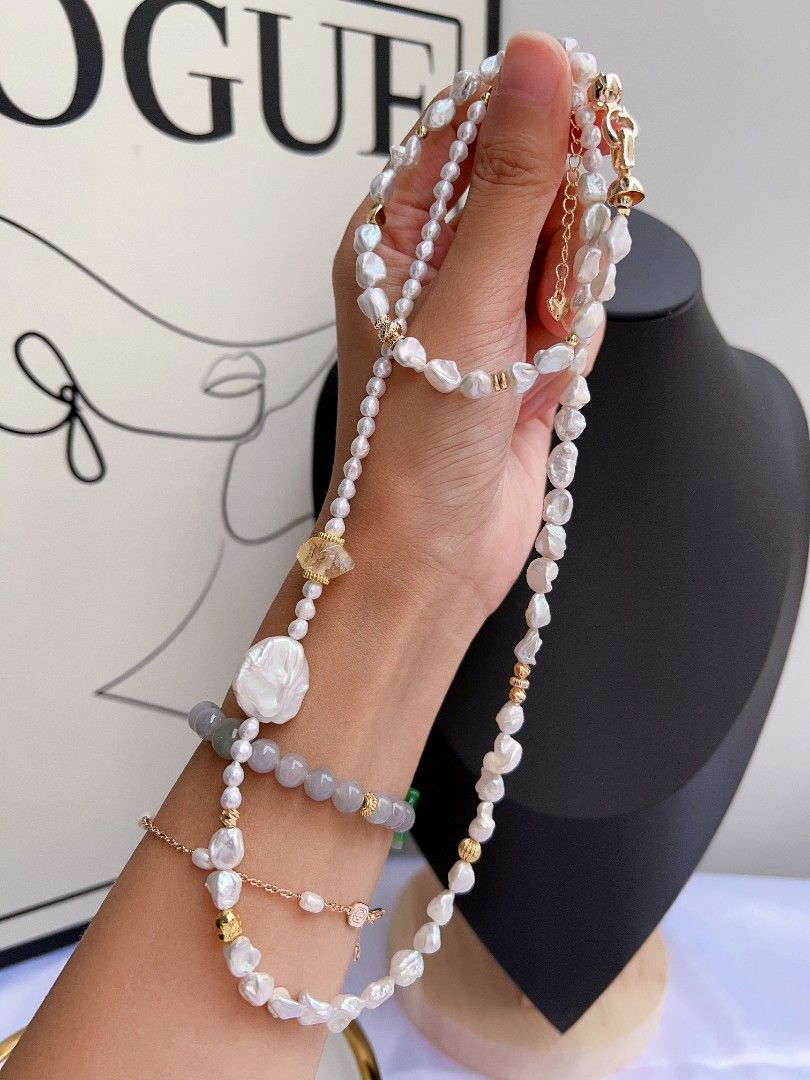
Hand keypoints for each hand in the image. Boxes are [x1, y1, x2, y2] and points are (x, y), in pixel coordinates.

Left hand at [330, 33, 601, 618]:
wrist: (434, 554)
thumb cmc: (412, 444)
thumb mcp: (467, 297)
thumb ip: (513, 182)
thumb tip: (538, 70)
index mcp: (394, 235)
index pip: (468, 129)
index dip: (530, 122)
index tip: (573, 139)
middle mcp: (436, 265)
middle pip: (530, 186)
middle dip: (556, 234)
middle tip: (540, 286)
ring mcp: (482, 309)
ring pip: (565, 251)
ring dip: (565, 301)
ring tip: (530, 355)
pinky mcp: (520, 351)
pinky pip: (575, 310)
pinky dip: (572, 346)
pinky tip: (540, 385)